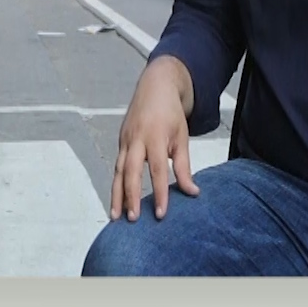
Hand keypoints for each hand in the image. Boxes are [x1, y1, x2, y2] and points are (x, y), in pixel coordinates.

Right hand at [111, 57, 199, 221]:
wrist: (154, 87)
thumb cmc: (171, 114)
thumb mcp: (182, 137)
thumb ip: (184, 166)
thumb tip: (192, 192)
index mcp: (155, 137)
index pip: (157, 170)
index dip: (159, 192)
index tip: (160, 214)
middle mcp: (136, 139)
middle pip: (130, 172)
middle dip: (130, 196)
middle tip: (132, 219)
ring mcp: (125, 140)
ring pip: (118, 171)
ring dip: (116, 195)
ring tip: (115, 217)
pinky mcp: (120, 142)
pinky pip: (117, 167)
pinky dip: (116, 185)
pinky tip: (117, 201)